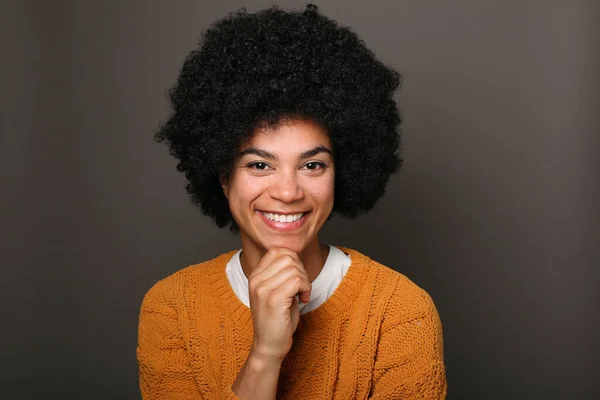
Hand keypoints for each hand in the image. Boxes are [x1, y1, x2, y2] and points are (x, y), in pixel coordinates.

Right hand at [247, 247, 311, 362]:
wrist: (269, 345)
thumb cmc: (277, 319)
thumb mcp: (276, 291)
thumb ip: (281, 274)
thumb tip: (296, 257)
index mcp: (255, 276)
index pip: (277, 251)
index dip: (293, 260)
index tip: (297, 278)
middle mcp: (256, 280)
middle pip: (288, 257)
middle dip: (301, 270)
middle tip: (301, 288)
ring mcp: (262, 289)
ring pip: (294, 268)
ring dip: (305, 281)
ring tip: (301, 295)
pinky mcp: (273, 299)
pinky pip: (297, 281)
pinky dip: (306, 288)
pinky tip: (302, 300)